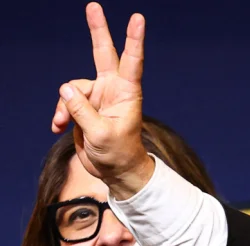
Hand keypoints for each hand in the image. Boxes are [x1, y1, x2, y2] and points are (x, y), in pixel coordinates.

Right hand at [50, 3, 152, 199]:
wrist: (115, 171)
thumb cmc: (119, 154)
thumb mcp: (101, 134)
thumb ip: (82, 110)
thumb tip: (65, 88)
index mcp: (126, 93)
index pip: (131, 61)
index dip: (133, 40)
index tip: (137, 19)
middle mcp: (113, 89)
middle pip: (103, 53)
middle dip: (97, 30)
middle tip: (93, 6)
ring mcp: (98, 96)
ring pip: (72, 87)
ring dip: (64, 106)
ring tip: (62, 124)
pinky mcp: (84, 107)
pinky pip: (66, 101)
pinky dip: (59, 113)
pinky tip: (57, 127)